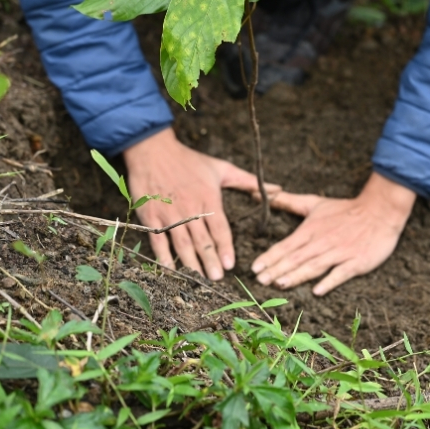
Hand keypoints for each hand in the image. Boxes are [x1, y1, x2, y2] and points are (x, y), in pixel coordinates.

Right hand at [124, 128, 277, 280]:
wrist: (153, 150)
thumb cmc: (189, 160)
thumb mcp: (221, 168)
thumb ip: (248, 181)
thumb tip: (278, 189)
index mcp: (209, 198)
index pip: (220, 228)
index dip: (225, 247)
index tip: (231, 265)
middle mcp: (190, 208)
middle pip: (202, 239)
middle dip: (210, 260)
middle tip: (217, 279)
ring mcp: (169, 213)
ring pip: (182, 242)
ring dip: (190, 261)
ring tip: (198, 278)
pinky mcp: (151, 215)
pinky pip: (158, 239)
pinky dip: (163, 255)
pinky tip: (170, 268)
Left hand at [251, 172, 415, 295]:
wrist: (379, 210)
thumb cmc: (344, 210)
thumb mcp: (314, 203)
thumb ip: (288, 201)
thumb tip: (264, 194)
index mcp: (311, 230)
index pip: (286, 245)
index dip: (270, 257)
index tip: (255, 268)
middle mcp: (322, 242)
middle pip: (296, 258)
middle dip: (277, 269)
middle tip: (260, 281)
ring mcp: (339, 253)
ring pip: (315, 266)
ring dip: (297, 275)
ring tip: (280, 284)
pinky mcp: (356, 262)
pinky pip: (341, 273)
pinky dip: (330, 281)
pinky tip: (318, 291)